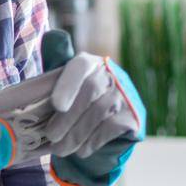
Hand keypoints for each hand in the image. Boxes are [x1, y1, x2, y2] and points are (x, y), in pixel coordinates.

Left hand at [39, 30, 145, 185]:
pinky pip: (111, 128)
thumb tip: (52, 35)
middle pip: (90, 91)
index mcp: (91, 63)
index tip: (56, 105)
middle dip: (67, 117)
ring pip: (99, 113)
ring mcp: (126, 95)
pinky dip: (92, 142)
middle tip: (50, 136)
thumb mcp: (63, 83)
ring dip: (76, 134)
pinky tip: (80, 150)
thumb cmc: (75, 105)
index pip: (80, 66)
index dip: (68, 84)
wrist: (102, 133)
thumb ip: (57, 61)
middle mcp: (112, 74)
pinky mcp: (134, 116)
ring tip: (60, 148)